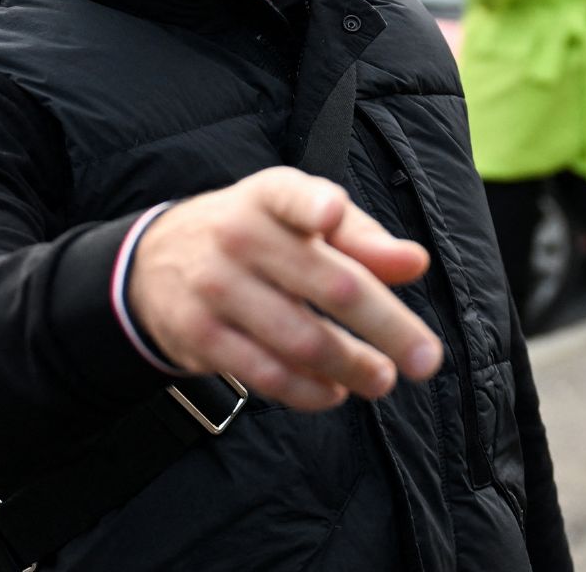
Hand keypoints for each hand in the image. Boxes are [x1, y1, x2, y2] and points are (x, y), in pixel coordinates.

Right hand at [126, 167, 442, 411]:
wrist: (157, 261)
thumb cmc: (257, 235)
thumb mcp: (299, 219)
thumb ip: (361, 239)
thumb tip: (415, 263)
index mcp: (269, 197)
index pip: (291, 195)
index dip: (311, 205)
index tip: (329, 214)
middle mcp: (238, 235)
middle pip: (329, 284)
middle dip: (388, 327)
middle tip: (428, 360)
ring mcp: (215, 287)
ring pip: (302, 340)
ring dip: (353, 368)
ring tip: (382, 380)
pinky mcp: (200, 335)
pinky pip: (267, 375)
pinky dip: (310, 391)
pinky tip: (335, 391)